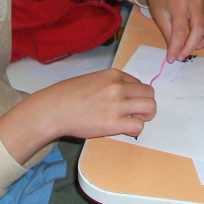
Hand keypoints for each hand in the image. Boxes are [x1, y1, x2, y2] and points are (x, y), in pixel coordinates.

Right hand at [0, 69, 155, 162]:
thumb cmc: (68, 95)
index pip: (139, 83)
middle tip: (135, 113)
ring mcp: (117, 104)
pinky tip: (125, 129)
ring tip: (133, 120)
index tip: (128, 102)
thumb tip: (125, 94)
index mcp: (113, 74)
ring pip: (150, 108)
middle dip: (146, 104)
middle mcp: (118, 87)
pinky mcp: (113, 123)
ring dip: (145, 116)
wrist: (54, 109)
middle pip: (150, 93)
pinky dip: (135, 129)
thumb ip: (110, 84)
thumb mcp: (93, 79)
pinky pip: (138, 125)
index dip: (136, 94)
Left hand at [135, 0, 203, 62]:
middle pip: (199, 29)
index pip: (180, 31)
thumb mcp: (159, 16)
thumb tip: (175, 52)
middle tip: (182, 55)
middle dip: (191, 46)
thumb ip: (169, 34)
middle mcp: (196, 1)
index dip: (177, 48)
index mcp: (180, 4)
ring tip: (197, 45)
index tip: (172, 59)